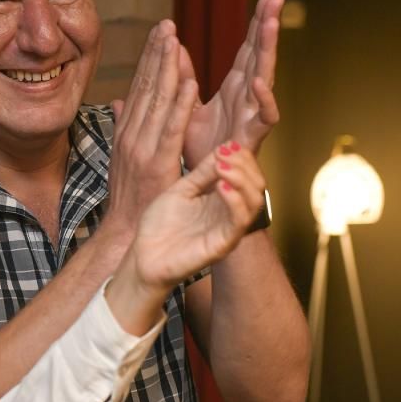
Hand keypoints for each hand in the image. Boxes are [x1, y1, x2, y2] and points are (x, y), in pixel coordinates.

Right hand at [103, 20, 198, 243]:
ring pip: (157, 101)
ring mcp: (142, 149)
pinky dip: (180, 105)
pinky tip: (190, 82)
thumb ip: (124, 126)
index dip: (150, 58)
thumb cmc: (130, 198)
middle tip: (167, 23)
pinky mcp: (157, 164)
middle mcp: (132, 135)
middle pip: (146, 87)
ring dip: (166, 68)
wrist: (125, 234)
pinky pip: (171, 129)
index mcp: (128, 132)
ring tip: (175, 39)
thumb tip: (119, 101)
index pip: (140, 88)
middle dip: (156, 53)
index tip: (160, 32)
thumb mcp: (125, 156)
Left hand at [104, 142, 266, 334]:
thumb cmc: (159, 225)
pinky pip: (238, 222)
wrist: (143, 256)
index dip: (241, 156)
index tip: (226, 145)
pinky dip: (234, 201)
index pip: (246, 173)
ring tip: (222, 166)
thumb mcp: (181, 190)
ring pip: (254, 201)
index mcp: (220, 199)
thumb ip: (202, 173)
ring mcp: (228, 229)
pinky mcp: (222, 244)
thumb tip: (224, 148)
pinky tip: (220, 186)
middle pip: (257, 185)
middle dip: (245, 164)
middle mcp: (229, 213)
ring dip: (242, 178)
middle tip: (225, 152)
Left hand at [182, 0, 282, 167]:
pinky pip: (263, 118)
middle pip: (259, 56)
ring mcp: (251, 117)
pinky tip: (257, 79)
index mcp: (234, 90)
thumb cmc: (201, 150)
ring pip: (265, 78)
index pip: (247, 50)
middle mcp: (246, 99)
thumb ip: (183, 78)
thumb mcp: (187, 107)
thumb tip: (175, 48)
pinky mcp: (252, 139)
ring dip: (269, 50)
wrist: (201, 187)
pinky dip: (262, 99)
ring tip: (270, 23)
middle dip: (267, 27)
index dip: (256, 25)